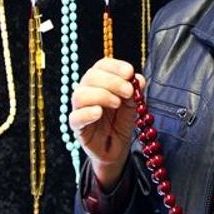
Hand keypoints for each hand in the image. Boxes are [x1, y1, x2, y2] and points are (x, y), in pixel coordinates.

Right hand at [68, 58, 144, 189]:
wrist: (117, 148)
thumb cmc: (121, 121)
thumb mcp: (132, 104)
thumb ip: (135, 90)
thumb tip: (138, 78)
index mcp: (100, 81)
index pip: (102, 65)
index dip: (115, 66)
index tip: (130, 72)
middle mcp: (87, 91)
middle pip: (91, 76)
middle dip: (112, 81)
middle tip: (128, 92)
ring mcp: (80, 109)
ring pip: (80, 95)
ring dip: (101, 95)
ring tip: (117, 104)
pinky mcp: (77, 127)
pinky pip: (75, 117)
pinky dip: (87, 113)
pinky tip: (99, 113)